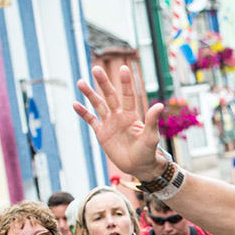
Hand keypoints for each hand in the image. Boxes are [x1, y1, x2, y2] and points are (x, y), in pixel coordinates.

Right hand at [73, 65, 165, 179]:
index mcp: (132, 115)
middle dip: (104, 83)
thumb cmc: (148, 151)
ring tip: (80, 82)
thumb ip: (152, 121)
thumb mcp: (151, 136)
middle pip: (110, 96)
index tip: (123, 67)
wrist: (139, 166)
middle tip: (96, 68)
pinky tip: (75, 103)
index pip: (128, 95)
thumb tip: (160, 105)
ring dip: (89, 94)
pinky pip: (91, 120)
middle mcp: (119, 116)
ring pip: (98, 105)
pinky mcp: (102, 133)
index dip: (125, 82)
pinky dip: (83, 112)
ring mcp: (109, 123)